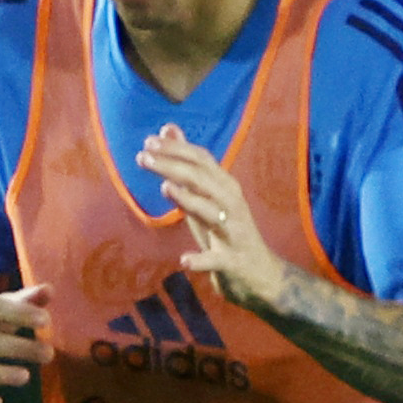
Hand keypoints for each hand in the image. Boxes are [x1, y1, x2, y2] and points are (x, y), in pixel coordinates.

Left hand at [138, 128, 290, 315]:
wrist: (259, 273)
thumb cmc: (226, 230)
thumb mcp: (204, 196)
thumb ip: (186, 165)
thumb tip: (168, 129)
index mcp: (225, 186)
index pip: (201, 160)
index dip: (176, 149)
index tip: (149, 141)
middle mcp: (232, 203)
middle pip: (202, 179)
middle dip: (173, 165)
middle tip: (143, 156)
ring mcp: (234, 231)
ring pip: (212, 211)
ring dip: (188, 199)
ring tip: (164, 188)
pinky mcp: (233, 261)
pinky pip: (216, 259)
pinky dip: (201, 259)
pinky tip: (184, 260)